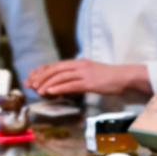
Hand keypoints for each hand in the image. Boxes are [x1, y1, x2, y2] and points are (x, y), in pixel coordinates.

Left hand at [24, 60, 151, 96]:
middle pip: (56, 69)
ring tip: (38, 90)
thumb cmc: (109, 77)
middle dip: (42, 77)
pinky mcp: (89, 82)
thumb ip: (78, 77)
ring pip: (61, 76)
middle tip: (32, 85)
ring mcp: (84, 73)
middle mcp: (80, 66)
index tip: (34, 78)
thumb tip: (66, 84)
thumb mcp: (91, 73)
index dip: (44, 72)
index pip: (57, 65)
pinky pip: (71, 85)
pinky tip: (51, 92)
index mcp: (79, 63)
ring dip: (47, 83)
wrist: (124, 77)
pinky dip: (59, 88)